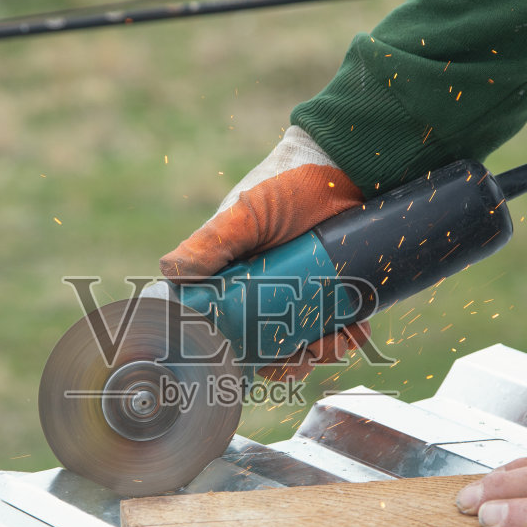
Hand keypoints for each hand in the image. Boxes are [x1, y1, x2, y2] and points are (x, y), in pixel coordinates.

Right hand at [161, 126, 370, 381]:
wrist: (348, 166)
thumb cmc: (288, 182)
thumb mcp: (246, 212)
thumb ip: (211, 241)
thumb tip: (170, 274)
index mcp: (232, 278)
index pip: (225, 330)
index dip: (238, 352)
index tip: (255, 358)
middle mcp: (264, 290)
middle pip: (267, 347)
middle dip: (287, 360)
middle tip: (306, 354)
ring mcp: (302, 293)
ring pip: (305, 344)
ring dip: (320, 352)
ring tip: (335, 340)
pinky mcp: (336, 293)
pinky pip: (339, 329)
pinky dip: (347, 337)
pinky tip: (356, 329)